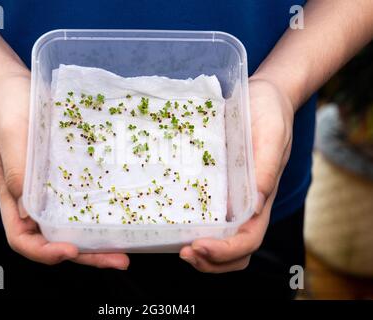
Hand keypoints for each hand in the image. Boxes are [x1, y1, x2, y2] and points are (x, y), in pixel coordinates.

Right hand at [0, 71, 128, 268]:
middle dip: (86, 256)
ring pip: (72, 226)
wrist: (15, 87)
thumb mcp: (8, 134)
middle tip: (119, 260)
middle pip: (55, 240)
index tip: (70, 250)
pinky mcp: (67, 175)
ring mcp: (51, 188)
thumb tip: (30, 212)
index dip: (44, 252)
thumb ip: (16, 170)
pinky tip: (121, 216)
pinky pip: (82, 201)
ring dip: (98, 242)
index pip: (22, 238)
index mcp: (12, 195)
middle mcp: (32, 198)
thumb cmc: (6, 108)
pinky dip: (99, 215)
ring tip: (127, 248)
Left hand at [179, 78, 294, 272]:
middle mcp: (246, 204)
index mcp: (262, 197)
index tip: (199, 245)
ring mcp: (231, 197)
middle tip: (183, 253)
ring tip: (176, 246)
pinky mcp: (217, 184)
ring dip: (201, 252)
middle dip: (210, 261)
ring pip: (220, 239)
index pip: (248, 240)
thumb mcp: (272, 135)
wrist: (262, 96)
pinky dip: (192, 227)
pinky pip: (206, 214)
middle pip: (234, 251)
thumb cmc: (271, 113)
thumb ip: (265, 169)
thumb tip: (253, 206)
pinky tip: (173, 222)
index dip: (226, 251)